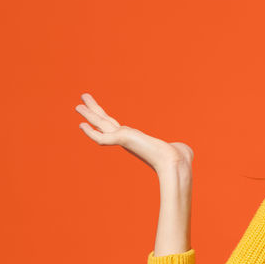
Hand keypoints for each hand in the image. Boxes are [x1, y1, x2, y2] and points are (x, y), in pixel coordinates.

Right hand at [75, 93, 192, 177]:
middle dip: (93, 111)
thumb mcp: (177, 149)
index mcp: (136, 139)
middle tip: (81, 101)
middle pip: (105, 121)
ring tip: (77, 105)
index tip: (99, 115)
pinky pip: (101, 138)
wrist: (175, 162)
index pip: (115, 127)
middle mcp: (127, 138)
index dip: (105, 120)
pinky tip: (82, 125)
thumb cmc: (179, 158)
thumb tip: (186, 151)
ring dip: (89, 115)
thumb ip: (177, 147)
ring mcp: (123, 139)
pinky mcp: (122, 140)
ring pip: (100, 125)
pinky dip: (91, 133)